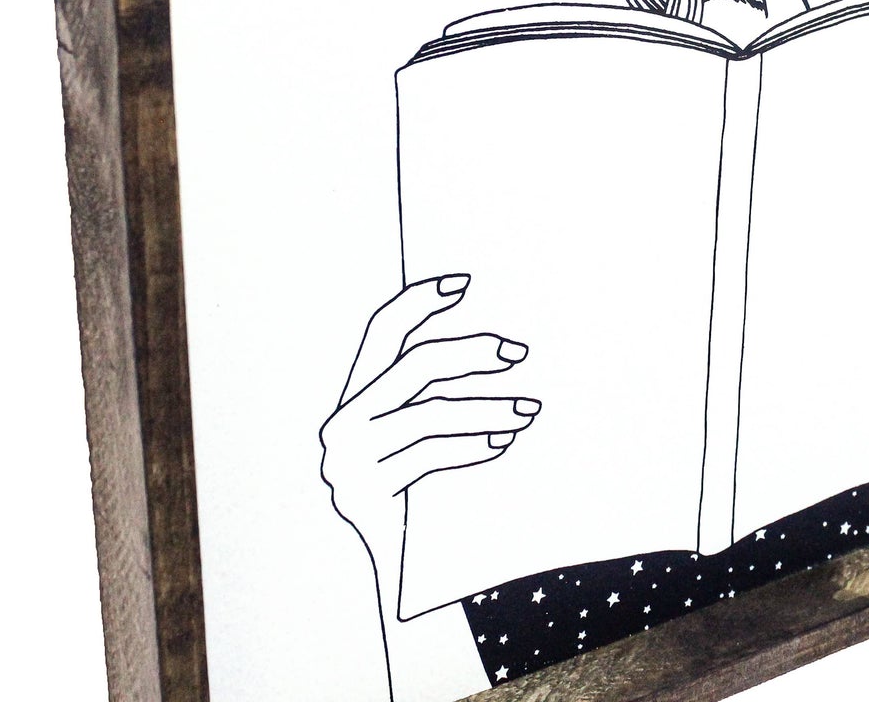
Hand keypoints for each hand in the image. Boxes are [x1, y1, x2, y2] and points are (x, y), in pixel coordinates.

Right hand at [320, 274, 538, 569]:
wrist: (411, 585)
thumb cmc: (431, 503)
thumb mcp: (429, 440)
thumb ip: (438, 398)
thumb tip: (496, 348)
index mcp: (354, 402)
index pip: (381, 334)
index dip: (419, 301)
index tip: (464, 282)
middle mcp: (341, 426)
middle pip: (412, 365)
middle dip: (469, 352)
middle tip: (517, 354)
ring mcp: (348, 463)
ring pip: (428, 413)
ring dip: (485, 409)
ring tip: (527, 412)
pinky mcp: (365, 496)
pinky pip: (428, 456)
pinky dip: (470, 447)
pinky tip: (502, 444)